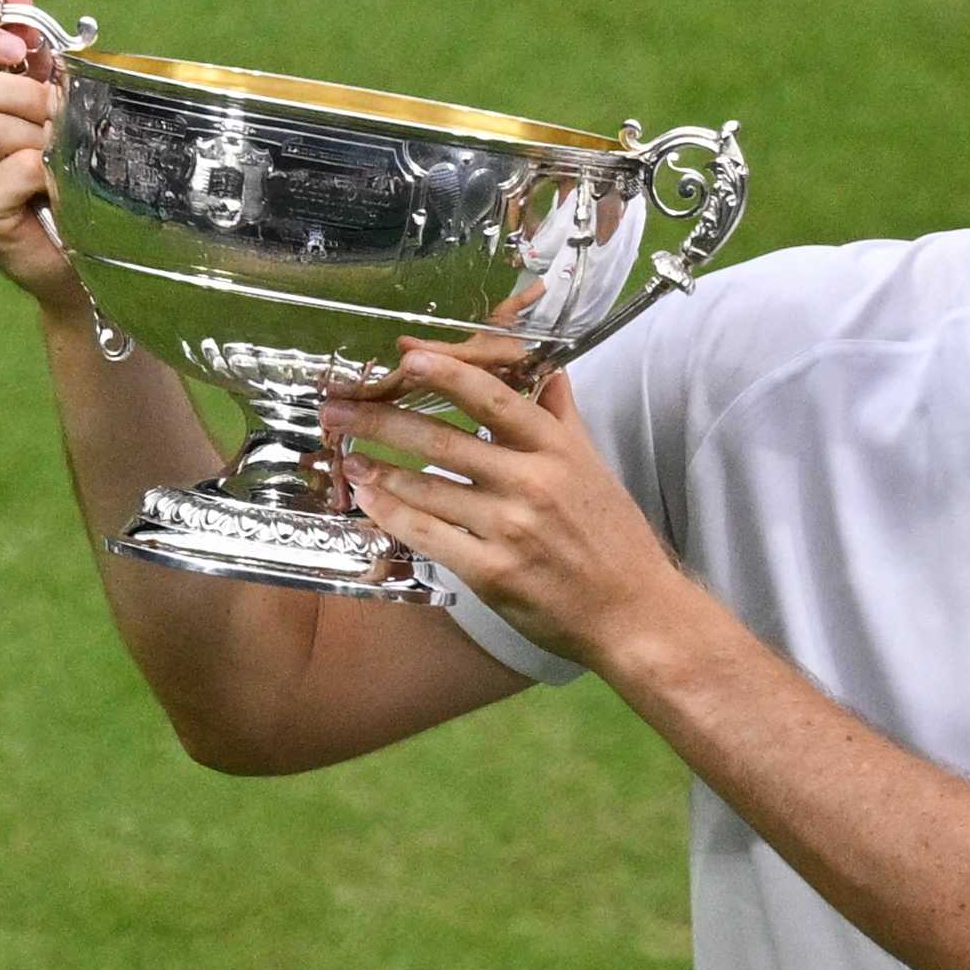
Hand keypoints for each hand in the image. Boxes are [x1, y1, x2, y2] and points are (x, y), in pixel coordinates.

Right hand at [0, 0, 90, 314]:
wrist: (88, 266)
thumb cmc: (74, 183)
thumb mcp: (56, 106)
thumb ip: (32, 47)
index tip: (20, 50)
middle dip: (29, 96)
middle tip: (63, 122)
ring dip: (44, 137)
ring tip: (65, 162)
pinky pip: (16, 168)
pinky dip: (52, 174)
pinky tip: (63, 194)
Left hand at [320, 344, 683, 666]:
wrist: (633, 612)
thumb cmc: (614, 538)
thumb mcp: (594, 467)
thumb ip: (560, 417)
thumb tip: (546, 369)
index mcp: (558, 450)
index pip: (493, 398)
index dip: (445, 374)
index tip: (403, 356)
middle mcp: (532, 482)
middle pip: (441, 440)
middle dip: (379, 421)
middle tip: (335, 409)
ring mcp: (510, 529)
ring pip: (424, 489)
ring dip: (376, 470)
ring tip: (346, 456)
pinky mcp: (491, 572)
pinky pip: (425, 535)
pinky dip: (389, 515)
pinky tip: (368, 500)